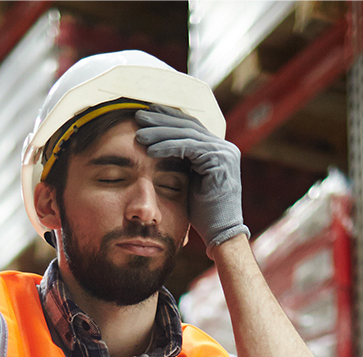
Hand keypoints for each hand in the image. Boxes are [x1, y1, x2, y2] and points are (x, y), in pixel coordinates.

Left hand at [135, 105, 249, 254]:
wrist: (220, 233)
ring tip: (138, 135)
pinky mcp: (219, 160)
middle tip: (138, 115)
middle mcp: (224, 147)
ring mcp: (224, 152)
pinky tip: (149, 150)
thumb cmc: (203, 214)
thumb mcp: (189, 182)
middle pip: (187, 126)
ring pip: (186, 134)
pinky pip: (188, 147)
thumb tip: (157, 148)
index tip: (146, 116)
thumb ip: (181, 163)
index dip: (168, 119)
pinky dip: (167, 147)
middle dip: (161, 120)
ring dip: (160, 133)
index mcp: (218, 149)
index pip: (190, 127)